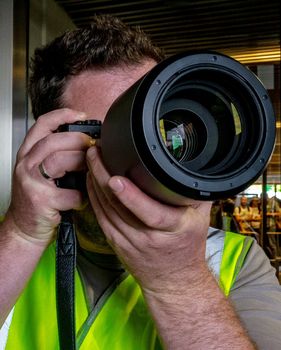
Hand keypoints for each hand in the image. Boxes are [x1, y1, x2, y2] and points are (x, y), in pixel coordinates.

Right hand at [6, 109, 93, 244]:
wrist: (24, 228)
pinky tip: (81, 199)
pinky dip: (80, 197)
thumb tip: (89, 147)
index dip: (62, 116)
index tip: (81, 115)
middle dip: (78, 141)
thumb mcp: (42, 173)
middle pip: (53, 141)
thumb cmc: (38, 199)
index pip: (42, 125)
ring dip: (80, 164)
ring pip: (59, 160)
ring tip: (89, 170)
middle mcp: (26, 164)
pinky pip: (69, 193)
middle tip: (93, 146)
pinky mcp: (40, 200)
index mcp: (28, 154)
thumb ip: (58, 157)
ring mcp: (31, 182)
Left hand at [86, 146, 211, 293]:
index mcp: (173, 229)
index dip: (131, 196)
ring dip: (94, 184)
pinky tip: (90, 183)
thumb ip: (195, 192)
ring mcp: (128, 242)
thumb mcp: (201, 218)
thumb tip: (195, 164)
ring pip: (105, 210)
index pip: (150, 213)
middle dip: (102, 177)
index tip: (116, 178)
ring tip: (91, 161)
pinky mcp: (116, 244)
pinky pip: (100, 218)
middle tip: (95, 153)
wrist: (174, 280)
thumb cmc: (187, 246)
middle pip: (119, 207)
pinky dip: (93, 199)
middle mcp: (148, 237)